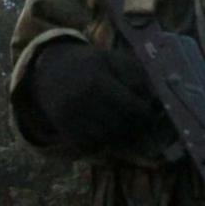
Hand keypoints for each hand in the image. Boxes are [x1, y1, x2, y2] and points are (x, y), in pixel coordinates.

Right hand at [28, 41, 161, 150]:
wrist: (52, 68)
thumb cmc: (93, 64)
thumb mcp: (115, 59)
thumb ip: (136, 77)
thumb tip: (153, 100)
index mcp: (97, 80)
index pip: (131, 106)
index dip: (146, 113)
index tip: (151, 113)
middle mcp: (81, 100)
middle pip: (120, 125)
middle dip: (133, 126)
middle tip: (140, 122)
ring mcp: (69, 116)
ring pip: (106, 138)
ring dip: (118, 136)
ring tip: (122, 125)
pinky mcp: (62, 127)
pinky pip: (88, 145)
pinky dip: (101, 143)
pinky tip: (105, 131)